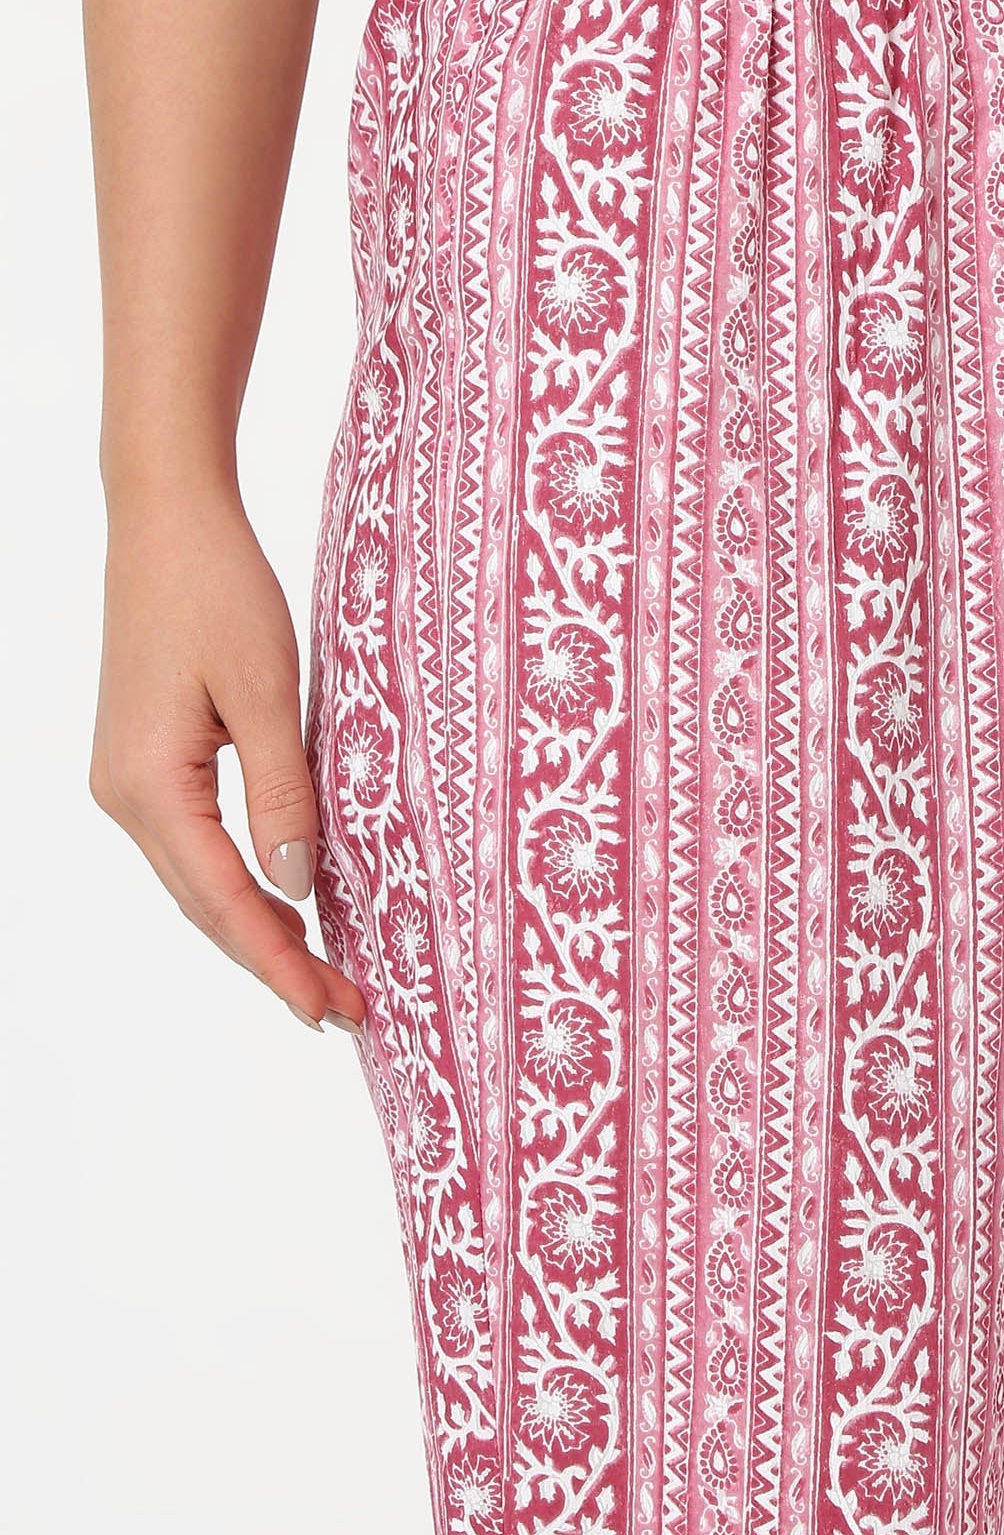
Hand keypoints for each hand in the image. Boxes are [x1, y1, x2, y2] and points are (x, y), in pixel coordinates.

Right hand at [90, 489, 364, 1031]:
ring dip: (261, 932)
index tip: (332, 1007)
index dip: (280, 961)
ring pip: (201, 883)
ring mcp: (130, 783)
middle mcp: (126, 797)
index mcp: (149, 787)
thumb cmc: (219, 592)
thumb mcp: (268, 691)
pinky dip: (243, 887)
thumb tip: (298, 883)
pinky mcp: (149, 764)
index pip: (225, 902)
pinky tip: (287, 908)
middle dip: (276, 963)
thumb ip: (285, 791)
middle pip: (208, 907)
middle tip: (346, 1010)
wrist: (168, 524)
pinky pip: (199, 847)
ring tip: (325, 977)